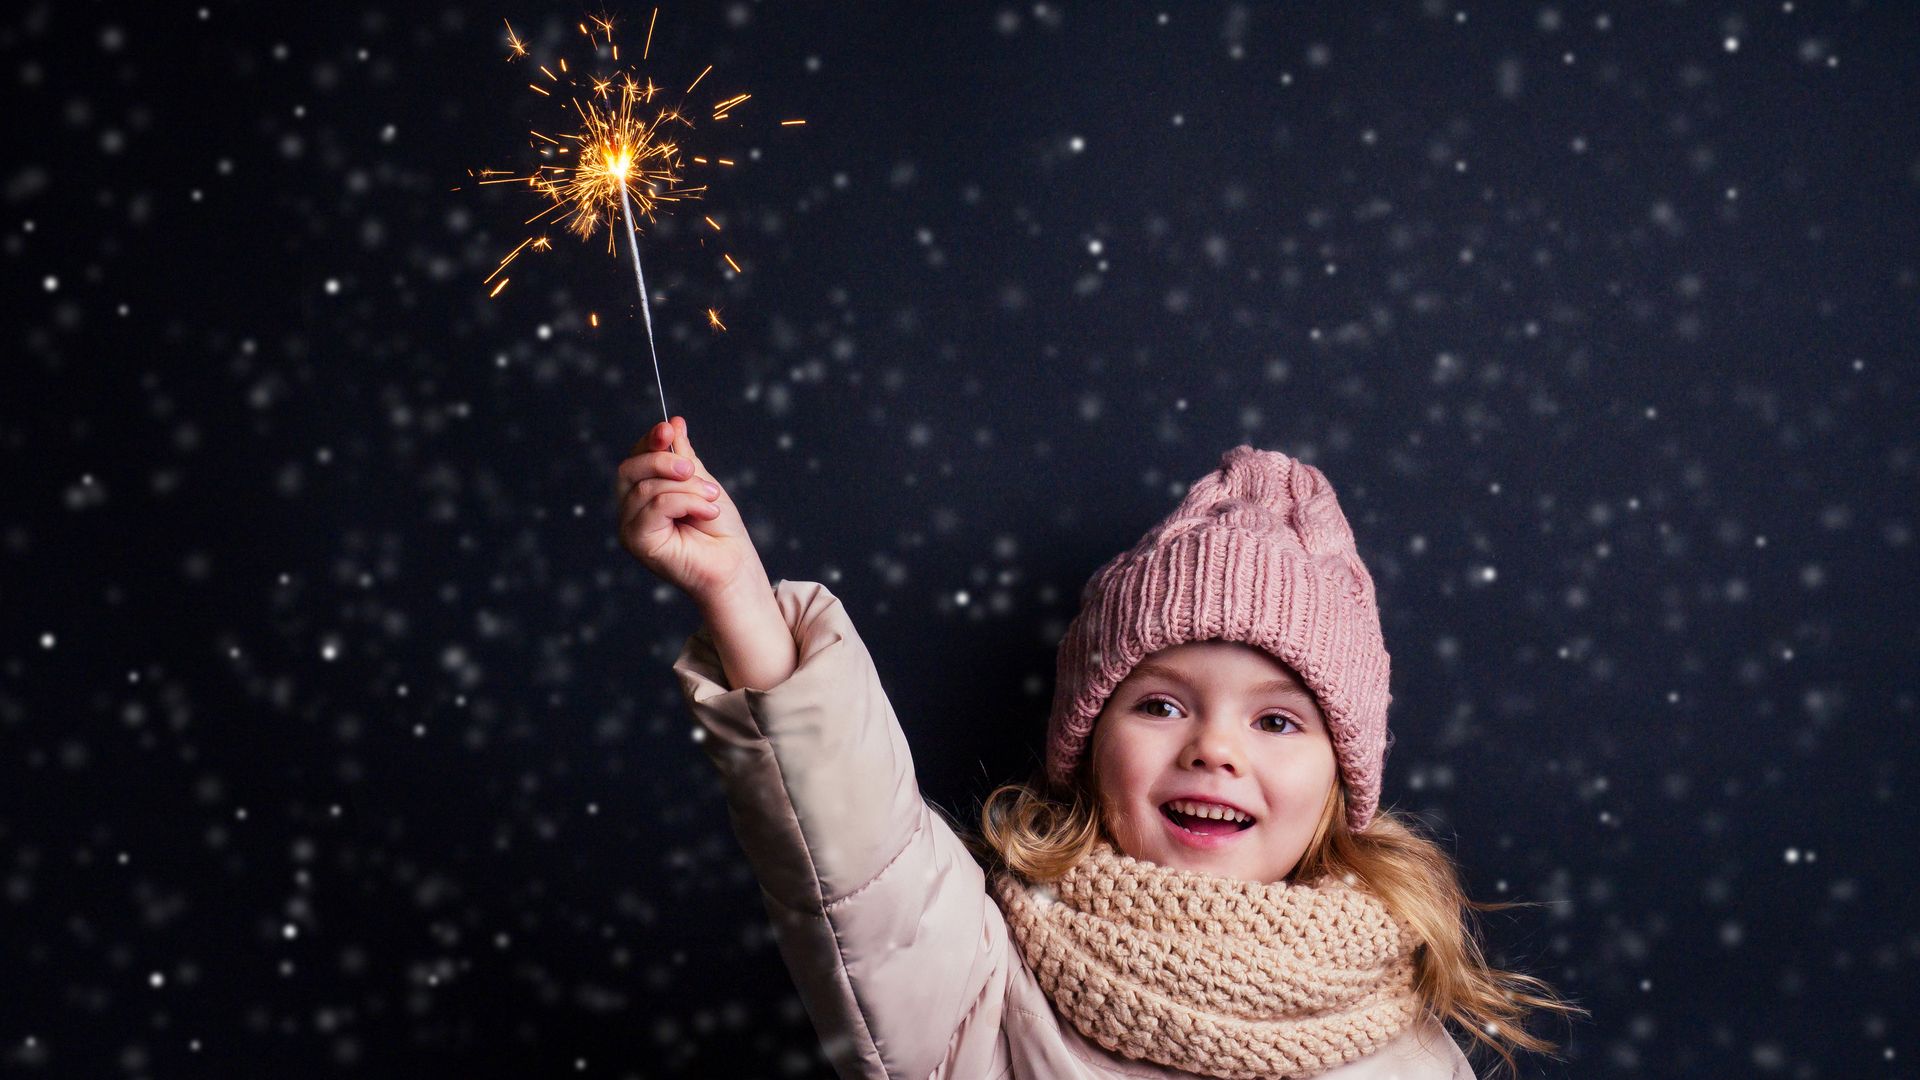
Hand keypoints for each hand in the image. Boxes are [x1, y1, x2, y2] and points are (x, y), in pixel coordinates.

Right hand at [616, 416, 764, 607]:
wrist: (734, 563)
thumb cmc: (719, 529)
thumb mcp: (702, 483)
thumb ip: (683, 457)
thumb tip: (673, 423)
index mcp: (643, 493)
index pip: (636, 458)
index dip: (649, 441)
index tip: (668, 428)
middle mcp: (631, 510)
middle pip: (630, 469)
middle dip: (663, 461)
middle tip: (692, 470)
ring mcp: (630, 527)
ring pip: (647, 487)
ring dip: (688, 488)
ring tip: (711, 500)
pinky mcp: (636, 541)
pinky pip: (656, 506)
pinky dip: (687, 502)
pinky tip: (707, 512)